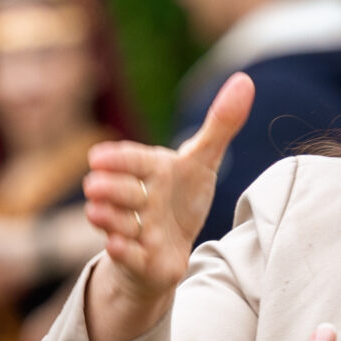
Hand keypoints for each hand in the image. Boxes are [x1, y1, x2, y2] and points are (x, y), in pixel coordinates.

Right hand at [80, 72, 253, 340]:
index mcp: (150, 170)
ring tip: (98, 213)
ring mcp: (133, 230)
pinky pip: (126, 256)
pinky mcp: (138, 260)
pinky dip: (122, 251)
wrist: (168, 250)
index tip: (97, 157)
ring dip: (110, 218)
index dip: (115, 159)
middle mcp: (135, 199)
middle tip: (96, 186)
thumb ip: (220, 123)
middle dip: (109, 188)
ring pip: (117, 222)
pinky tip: (115, 245)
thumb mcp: (203, 162)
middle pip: (117, 190)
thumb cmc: (180, 199)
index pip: (131, 159)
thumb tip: (244, 79)